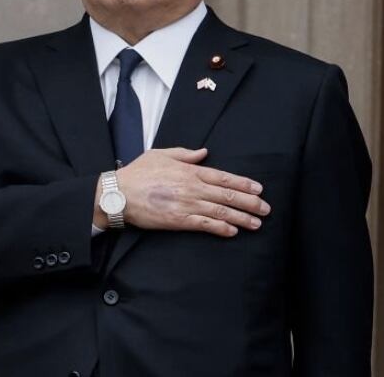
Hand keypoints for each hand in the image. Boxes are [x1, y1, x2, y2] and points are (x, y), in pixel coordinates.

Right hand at [93, 147, 269, 236]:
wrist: (117, 194)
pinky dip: (220, 228)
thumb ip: (186, 154)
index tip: (259, 189)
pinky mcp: (177, 220)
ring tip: (256, 223)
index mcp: (190, 171)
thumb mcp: (162, 154)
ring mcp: (186, 204)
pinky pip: (204, 225)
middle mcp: (192, 187)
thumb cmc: (138, 173)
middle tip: (266, 209)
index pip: (224, 178)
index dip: (244, 184)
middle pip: (228, 196)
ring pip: (220, 211)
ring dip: (241, 218)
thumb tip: (204, 152)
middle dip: (250, 202)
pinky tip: (233, 231)